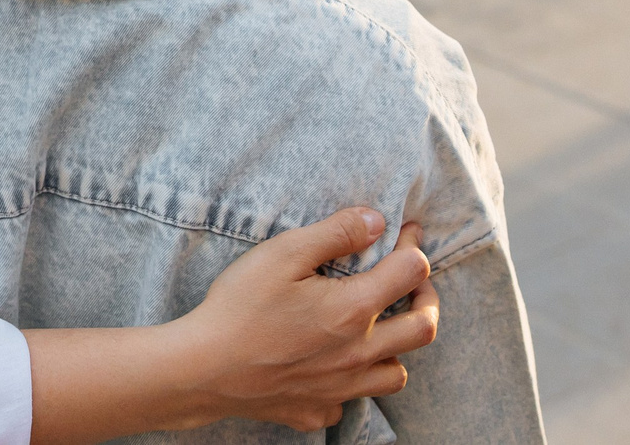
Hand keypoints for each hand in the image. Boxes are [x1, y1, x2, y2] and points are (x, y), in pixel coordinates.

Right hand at [172, 215, 436, 430]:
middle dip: (427, 296)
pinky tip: (333, 367)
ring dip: (399, 347)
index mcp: (352, 310)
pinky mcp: (315, 409)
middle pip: (423, 328)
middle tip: (414, 280)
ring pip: (397, 374)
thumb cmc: (239, 306)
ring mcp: (340, 389)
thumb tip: (376, 220)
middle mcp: (357, 354)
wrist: (202, 369)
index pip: (410, 271)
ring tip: (380, 327)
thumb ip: (335, 233)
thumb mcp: (283, 253)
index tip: (405, 231)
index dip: (413, 245)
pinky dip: (352, 385)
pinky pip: (350, 403)